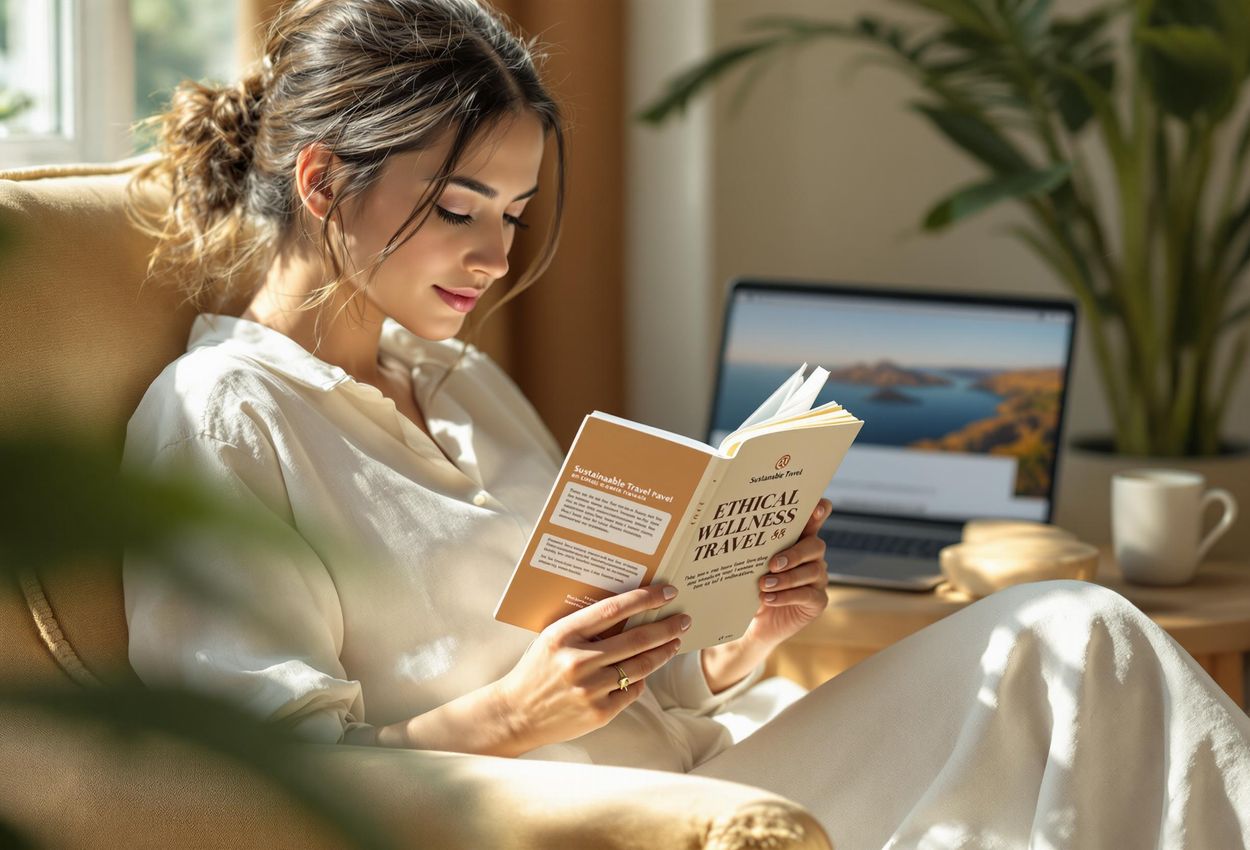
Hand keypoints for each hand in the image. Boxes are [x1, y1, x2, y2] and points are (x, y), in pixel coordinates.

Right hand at [494, 583, 691, 753]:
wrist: (516, 714)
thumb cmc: (537, 670)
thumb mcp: (553, 639)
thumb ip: (585, 628)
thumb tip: (631, 612)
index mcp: (564, 635)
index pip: (614, 610)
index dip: (644, 599)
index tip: (666, 592)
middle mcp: (578, 661)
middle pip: (636, 640)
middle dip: (666, 627)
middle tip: (683, 619)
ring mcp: (590, 689)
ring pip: (641, 667)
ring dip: (663, 653)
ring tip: (673, 643)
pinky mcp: (598, 713)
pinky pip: (632, 691)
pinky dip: (640, 680)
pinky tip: (644, 672)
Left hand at [700, 499, 831, 693]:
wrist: (753, 623)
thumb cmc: (751, 587)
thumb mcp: (749, 566)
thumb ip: (750, 550)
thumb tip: (730, 533)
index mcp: (798, 541)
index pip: (813, 521)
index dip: (819, 513)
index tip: (817, 506)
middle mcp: (812, 557)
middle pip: (816, 545)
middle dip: (794, 553)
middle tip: (772, 563)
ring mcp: (817, 579)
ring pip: (813, 571)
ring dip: (787, 578)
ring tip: (764, 585)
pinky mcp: (817, 601)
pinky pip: (808, 595)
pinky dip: (787, 596)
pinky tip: (770, 598)